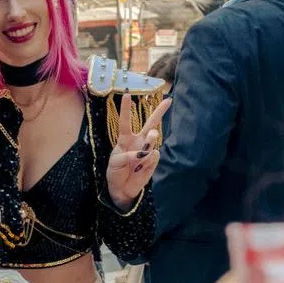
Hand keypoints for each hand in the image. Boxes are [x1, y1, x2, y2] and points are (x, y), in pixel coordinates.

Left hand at [106, 94, 171, 209]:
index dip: (126, 109)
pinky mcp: (153, 160)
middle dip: (159, 112)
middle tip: (168, 100)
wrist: (122, 188)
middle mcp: (138, 141)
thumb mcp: (115, 162)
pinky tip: (140, 167)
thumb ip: (126, 155)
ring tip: (142, 152)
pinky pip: (153, 155)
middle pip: (150, 123)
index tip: (126, 94)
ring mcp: (147, 150)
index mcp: (125, 139)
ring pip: (153, 138)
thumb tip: (143, 153)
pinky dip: (146, 161)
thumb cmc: (115, 172)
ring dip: (149, 141)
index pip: (125, 121)